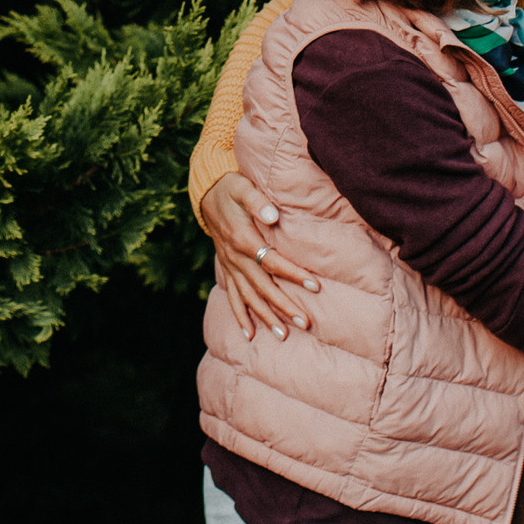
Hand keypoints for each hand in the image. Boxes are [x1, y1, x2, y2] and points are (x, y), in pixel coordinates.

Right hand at [203, 172, 319, 340]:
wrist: (207, 192)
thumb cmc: (232, 188)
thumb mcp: (243, 187)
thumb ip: (258, 202)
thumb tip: (272, 216)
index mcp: (243, 239)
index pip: (273, 262)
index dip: (294, 274)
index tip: (316, 286)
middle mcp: (235, 257)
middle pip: (262, 286)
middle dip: (284, 306)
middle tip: (306, 323)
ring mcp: (229, 265)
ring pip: (248, 297)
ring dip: (265, 317)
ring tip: (282, 335)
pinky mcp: (227, 269)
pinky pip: (232, 296)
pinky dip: (240, 316)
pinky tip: (249, 335)